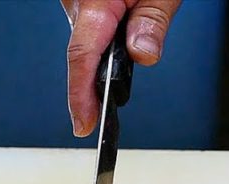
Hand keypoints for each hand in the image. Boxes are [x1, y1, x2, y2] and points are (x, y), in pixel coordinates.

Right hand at [61, 0, 181, 136]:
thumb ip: (152, 21)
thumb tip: (143, 55)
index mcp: (94, 0)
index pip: (82, 56)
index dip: (80, 96)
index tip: (84, 125)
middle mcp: (77, 1)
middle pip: (83, 53)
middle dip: (101, 77)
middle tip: (110, 106)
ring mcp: (76, 1)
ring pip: (88, 40)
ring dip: (106, 54)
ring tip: (126, 60)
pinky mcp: (81, 2)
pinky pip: (90, 28)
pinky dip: (104, 39)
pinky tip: (120, 42)